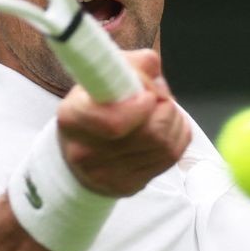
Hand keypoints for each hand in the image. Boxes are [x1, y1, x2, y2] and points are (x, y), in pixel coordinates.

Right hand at [56, 49, 190, 196]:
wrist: (77, 156)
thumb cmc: (91, 109)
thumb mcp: (97, 78)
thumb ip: (127, 64)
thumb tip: (152, 65)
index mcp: (72, 118)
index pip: (114, 122)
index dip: (140, 107)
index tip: (148, 95)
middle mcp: (85, 151)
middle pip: (149, 133)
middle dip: (165, 108)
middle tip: (158, 97)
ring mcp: (108, 175)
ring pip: (165, 145)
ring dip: (174, 120)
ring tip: (163, 109)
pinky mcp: (129, 186)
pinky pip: (171, 157)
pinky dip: (177, 135)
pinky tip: (168, 126)